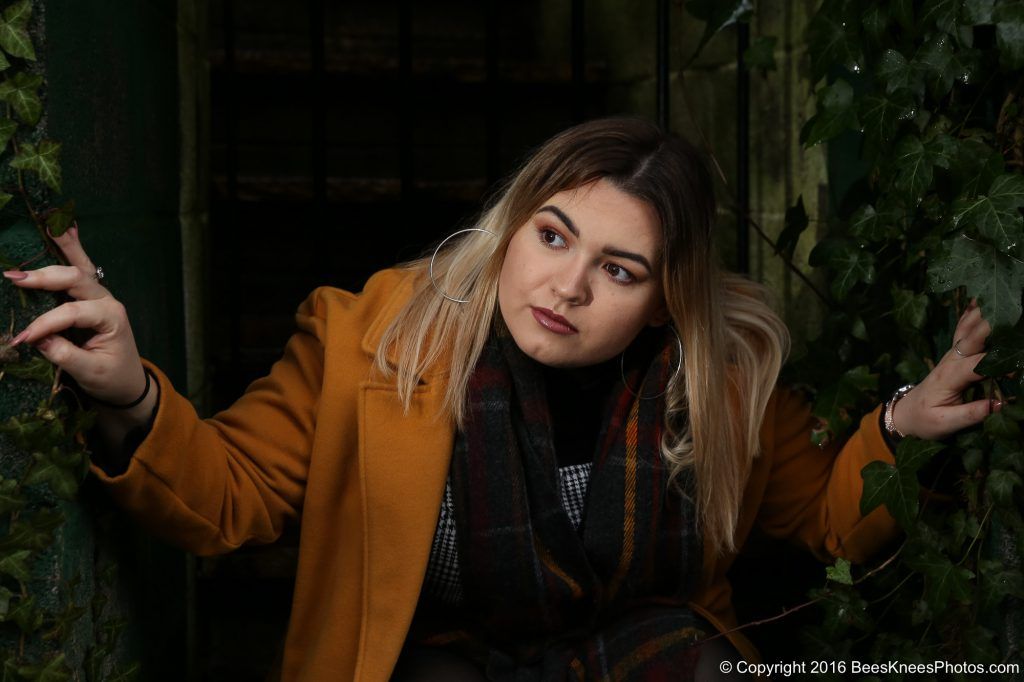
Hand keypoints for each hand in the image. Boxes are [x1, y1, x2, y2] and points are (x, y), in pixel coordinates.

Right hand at [3, 224, 148, 409]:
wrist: (127, 382)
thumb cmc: (111, 377)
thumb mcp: (90, 372)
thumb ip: (64, 355)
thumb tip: (36, 339)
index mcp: (111, 318)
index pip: (73, 313)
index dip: (46, 324)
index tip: (23, 339)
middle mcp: (107, 301)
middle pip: (76, 280)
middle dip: (45, 277)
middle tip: (14, 277)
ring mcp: (99, 296)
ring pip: (80, 266)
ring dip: (63, 247)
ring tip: (51, 224)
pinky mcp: (89, 298)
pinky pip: (80, 269)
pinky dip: (70, 249)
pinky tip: (64, 228)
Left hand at [891, 300, 999, 440]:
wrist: (906, 414)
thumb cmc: (925, 420)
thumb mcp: (945, 424)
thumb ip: (971, 414)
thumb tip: (998, 405)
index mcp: (949, 376)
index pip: (978, 364)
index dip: (999, 363)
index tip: (1015, 368)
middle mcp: (951, 359)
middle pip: (973, 337)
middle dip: (993, 325)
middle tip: (1011, 315)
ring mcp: (952, 354)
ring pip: (968, 328)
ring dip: (983, 313)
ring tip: (996, 299)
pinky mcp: (954, 353)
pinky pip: (963, 329)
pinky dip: (972, 314)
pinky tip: (979, 299)